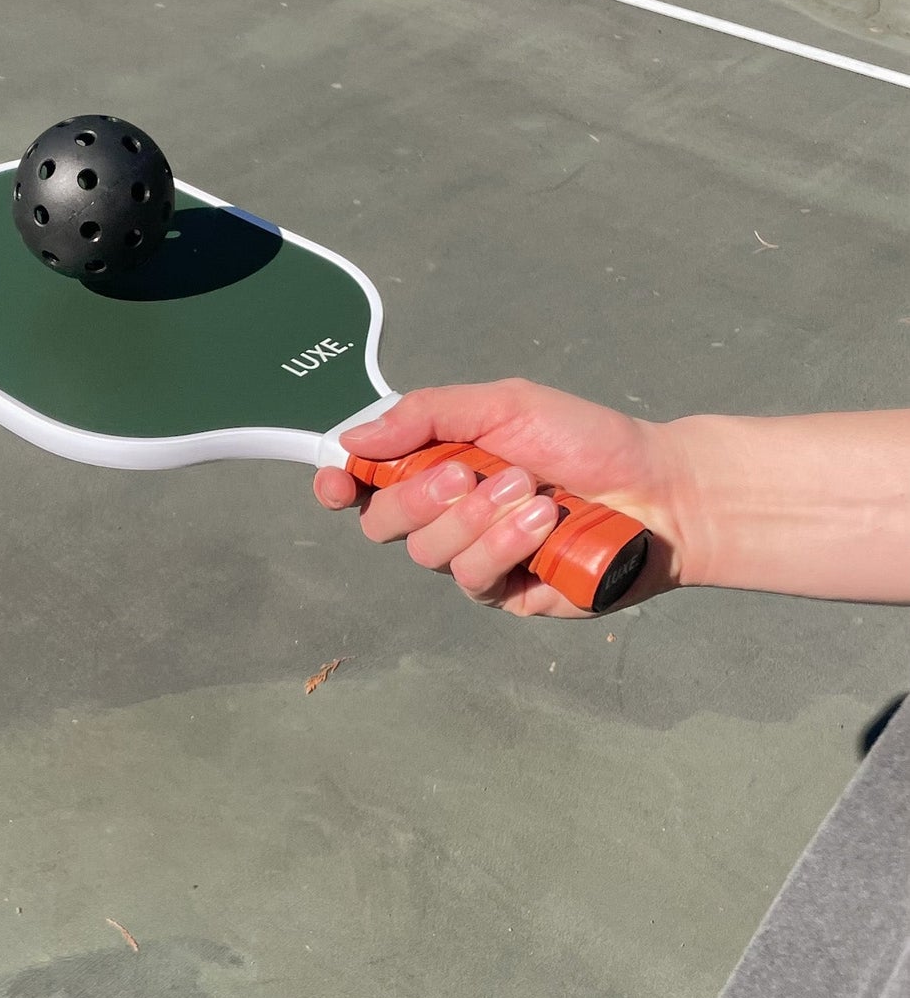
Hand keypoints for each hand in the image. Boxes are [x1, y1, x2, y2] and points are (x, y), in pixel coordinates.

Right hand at [313, 378, 686, 616]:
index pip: (363, 482)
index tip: (338, 480)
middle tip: (468, 473)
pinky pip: (472, 578)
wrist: (659, 490)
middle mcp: (443, 514)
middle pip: (380, 522)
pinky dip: (503, 545)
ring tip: (531, 491)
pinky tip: (542, 522)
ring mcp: (470, 557)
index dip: (339, 483)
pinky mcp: (502, 593)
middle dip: (418, 497)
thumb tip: (353, 435)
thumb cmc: (585, 440)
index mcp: (434, 464)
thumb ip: (426, 415)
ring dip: (475, 518)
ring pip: (426, 552)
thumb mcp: (504, 404)